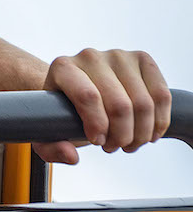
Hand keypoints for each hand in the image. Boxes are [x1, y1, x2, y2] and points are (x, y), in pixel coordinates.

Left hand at [33, 49, 170, 163]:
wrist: (81, 91)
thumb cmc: (63, 112)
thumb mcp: (50, 133)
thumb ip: (51, 149)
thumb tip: (71, 156)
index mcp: (63, 68)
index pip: (88, 96)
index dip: (98, 125)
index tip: (97, 142)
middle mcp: (90, 56)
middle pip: (119, 105)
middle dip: (121, 136)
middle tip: (112, 146)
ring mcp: (118, 55)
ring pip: (143, 103)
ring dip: (140, 134)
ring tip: (128, 142)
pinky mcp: (142, 59)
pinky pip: (161, 95)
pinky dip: (159, 122)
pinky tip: (147, 133)